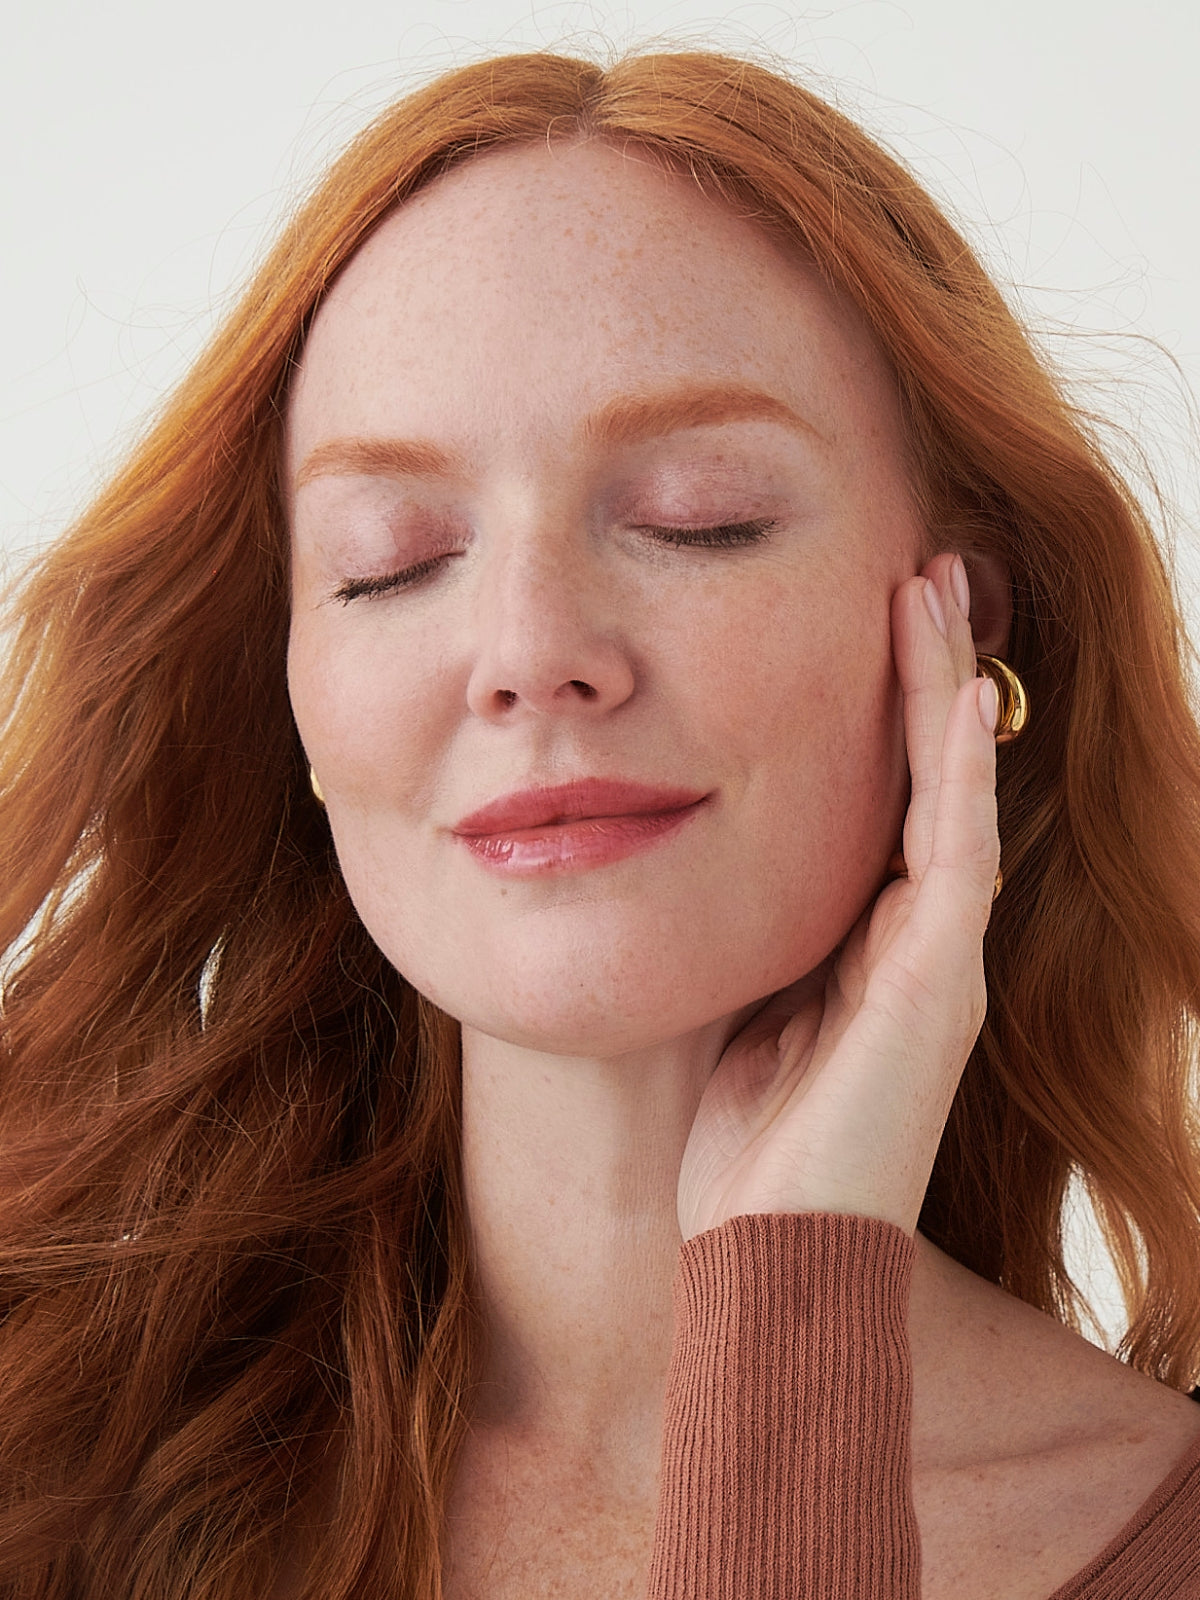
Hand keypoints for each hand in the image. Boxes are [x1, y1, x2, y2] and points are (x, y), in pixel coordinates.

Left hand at [676, 553, 998, 1241]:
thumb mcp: (732, 1010)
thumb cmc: (740, 1150)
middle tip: (916, 574)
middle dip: (923, 676)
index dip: (882, 711)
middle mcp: (916, 944)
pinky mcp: (936, 990)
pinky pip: (956, 860)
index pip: (883, 802)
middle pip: (930, 780)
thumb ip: (741, 936)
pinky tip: (954, 697)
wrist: (769, 1261)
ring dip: (943, 694)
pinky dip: (957, 778)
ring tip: (931, 593)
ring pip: (953, 798)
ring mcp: (936, 964)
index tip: (865, 620)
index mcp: (864, 947)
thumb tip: (690, 859)